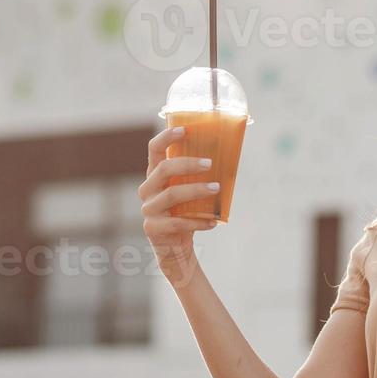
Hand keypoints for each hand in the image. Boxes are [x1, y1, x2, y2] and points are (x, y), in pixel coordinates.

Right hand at [140, 125, 219, 287]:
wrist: (174, 248)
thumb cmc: (185, 212)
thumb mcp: (189, 190)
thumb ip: (198, 175)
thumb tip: (230, 154)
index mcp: (155, 175)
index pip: (154, 149)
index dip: (167, 137)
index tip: (185, 129)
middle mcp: (147, 189)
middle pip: (164, 169)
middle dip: (188, 164)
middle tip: (210, 163)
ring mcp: (148, 209)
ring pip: (172, 195)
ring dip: (197, 190)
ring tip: (217, 189)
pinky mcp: (153, 228)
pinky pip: (178, 222)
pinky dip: (199, 221)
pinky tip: (214, 222)